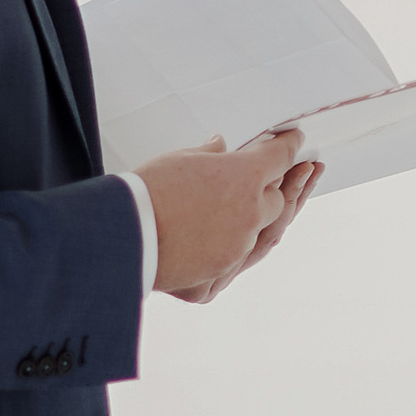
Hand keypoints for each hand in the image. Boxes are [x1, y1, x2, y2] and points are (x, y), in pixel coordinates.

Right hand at [142, 131, 320, 302]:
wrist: (121, 238)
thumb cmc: (145, 195)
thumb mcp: (178, 159)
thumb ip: (208, 154)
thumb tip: (218, 148)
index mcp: (245, 177)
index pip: (279, 156)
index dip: (288, 146)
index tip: (294, 140)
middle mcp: (250, 214)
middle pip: (276, 199)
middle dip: (279, 185)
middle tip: (292, 174)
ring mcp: (237, 247)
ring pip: (262, 233)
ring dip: (265, 218)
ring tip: (270, 206)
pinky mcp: (219, 274)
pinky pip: (240, 260)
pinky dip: (244, 246)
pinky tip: (246, 239)